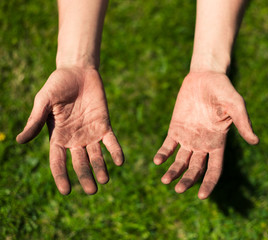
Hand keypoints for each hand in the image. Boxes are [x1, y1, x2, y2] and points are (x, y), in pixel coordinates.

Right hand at [16, 67, 123, 194]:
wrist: (78, 71)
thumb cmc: (57, 85)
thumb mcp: (44, 101)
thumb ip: (35, 121)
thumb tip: (19, 141)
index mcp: (58, 137)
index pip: (58, 162)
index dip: (61, 177)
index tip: (66, 192)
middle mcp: (75, 139)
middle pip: (80, 163)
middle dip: (86, 177)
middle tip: (92, 191)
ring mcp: (91, 133)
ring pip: (97, 156)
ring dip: (101, 169)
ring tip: (105, 181)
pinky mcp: (104, 125)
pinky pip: (111, 141)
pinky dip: (116, 151)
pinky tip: (120, 161)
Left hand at [154, 71, 257, 198]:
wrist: (205, 77)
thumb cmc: (224, 90)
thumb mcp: (236, 105)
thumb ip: (243, 123)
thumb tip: (255, 142)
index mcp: (218, 143)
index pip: (214, 170)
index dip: (209, 184)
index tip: (201, 196)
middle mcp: (202, 144)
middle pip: (195, 169)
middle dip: (188, 181)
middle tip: (178, 190)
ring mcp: (188, 137)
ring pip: (180, 161)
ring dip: (173, 172)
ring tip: (165, 180)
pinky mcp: (175, 128)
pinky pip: (168, 145)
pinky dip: (163, 154)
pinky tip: (158, 160)